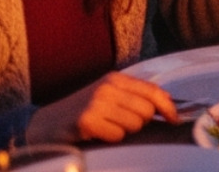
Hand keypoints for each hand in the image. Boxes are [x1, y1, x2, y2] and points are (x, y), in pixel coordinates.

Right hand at [25, 71, 172, 143]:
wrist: (43, 125)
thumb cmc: (80, 112)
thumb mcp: (107, 97)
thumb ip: (134, 96)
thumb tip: (167, 104)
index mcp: (115, 79)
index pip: (152, 91)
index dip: (168, 106)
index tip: (175, 119)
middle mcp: (107, 88)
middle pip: (147, 110)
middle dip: (140, 123)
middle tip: (121, 124)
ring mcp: (96, 103)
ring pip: (135, 124)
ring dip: (125, 132)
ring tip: (107, 128)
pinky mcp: (86, 120)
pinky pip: (117, 135)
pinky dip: (111, 139)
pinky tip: (97, 135)